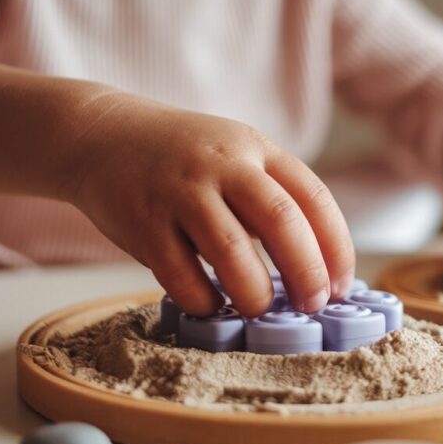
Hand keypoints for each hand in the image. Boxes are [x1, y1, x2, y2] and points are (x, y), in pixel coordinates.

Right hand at [63, 94, 354, 316]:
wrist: (100, 135)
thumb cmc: (182, 161)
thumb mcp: (235, 158)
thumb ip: (271, 200)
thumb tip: (317, 271)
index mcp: (256, 149)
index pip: (314, 199)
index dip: (336, 249)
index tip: (342, 288)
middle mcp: (223, 164)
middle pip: (284, 222)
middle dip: (307, 274)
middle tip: (312, 307)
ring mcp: (181, 191)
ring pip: (232, 251)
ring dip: (255, 293)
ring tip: (258, 308)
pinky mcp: (143, 221)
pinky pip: (181, 274)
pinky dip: (203, 299)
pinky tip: (209, 304)